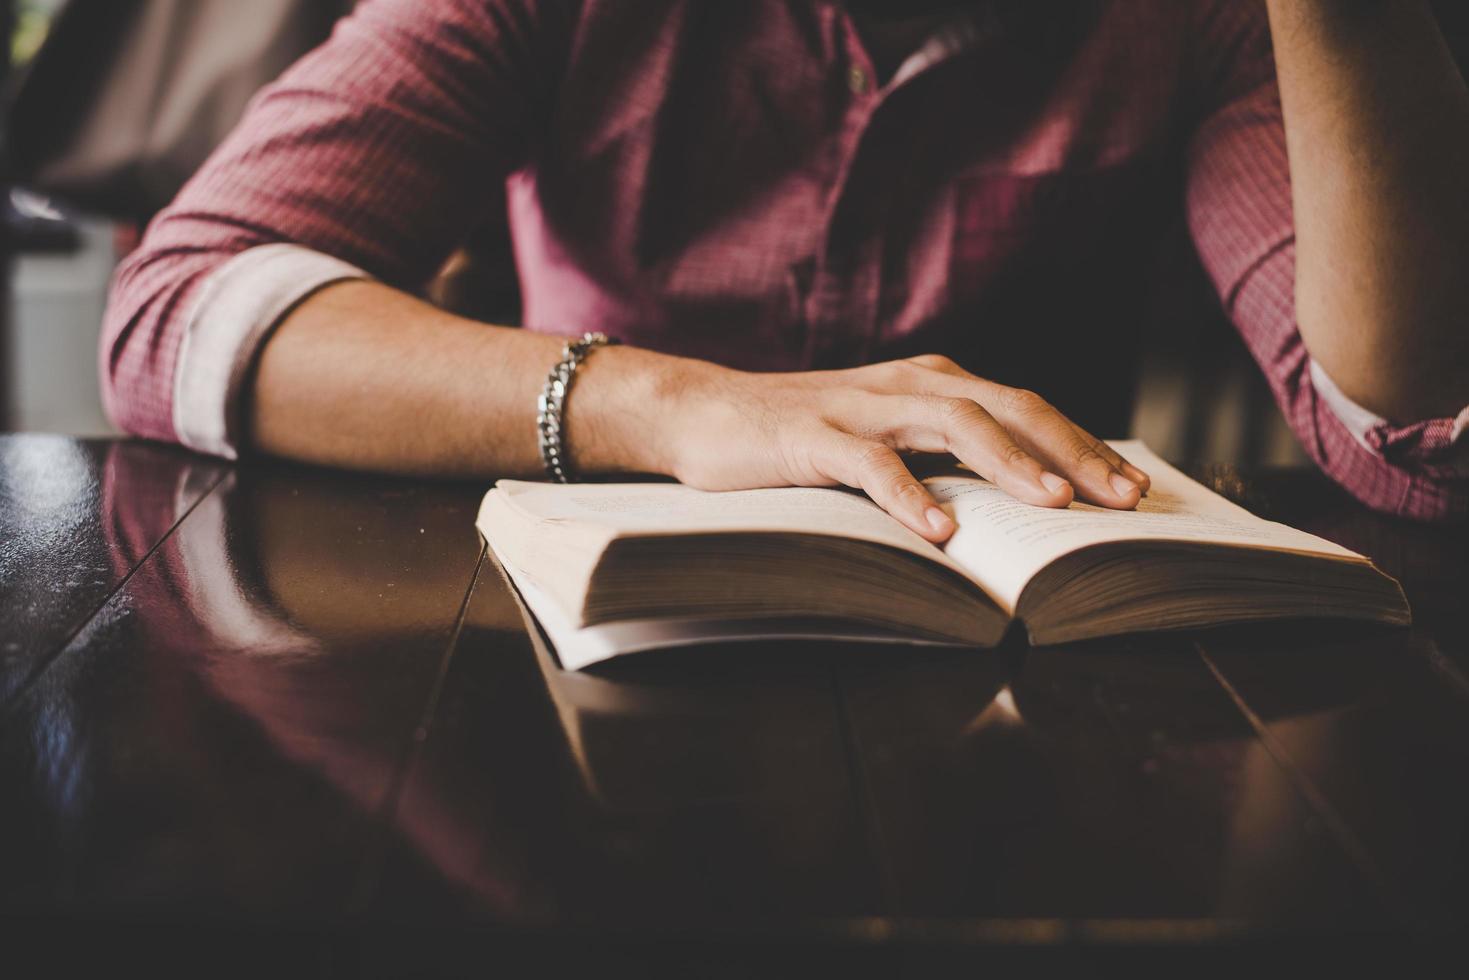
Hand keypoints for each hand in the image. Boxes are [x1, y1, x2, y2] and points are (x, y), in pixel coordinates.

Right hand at [655, 354, 1150, 542]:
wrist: (702, 412)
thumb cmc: (803, 435)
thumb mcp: (886, 436)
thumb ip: (943, 453)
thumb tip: (1018, 499)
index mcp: (934, 383)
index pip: (1026, 409)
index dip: (1084, 446)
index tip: (1132, 489)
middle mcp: (909, 383)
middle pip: (1009, 409)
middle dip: (1073, 453)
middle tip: (1122, 501)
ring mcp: (861, 406)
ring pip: (953, 425)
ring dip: (1009, 464)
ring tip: (1053, 505)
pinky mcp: (812, 436)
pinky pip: (870, 464)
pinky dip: (909, 496)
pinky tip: (941, 530)